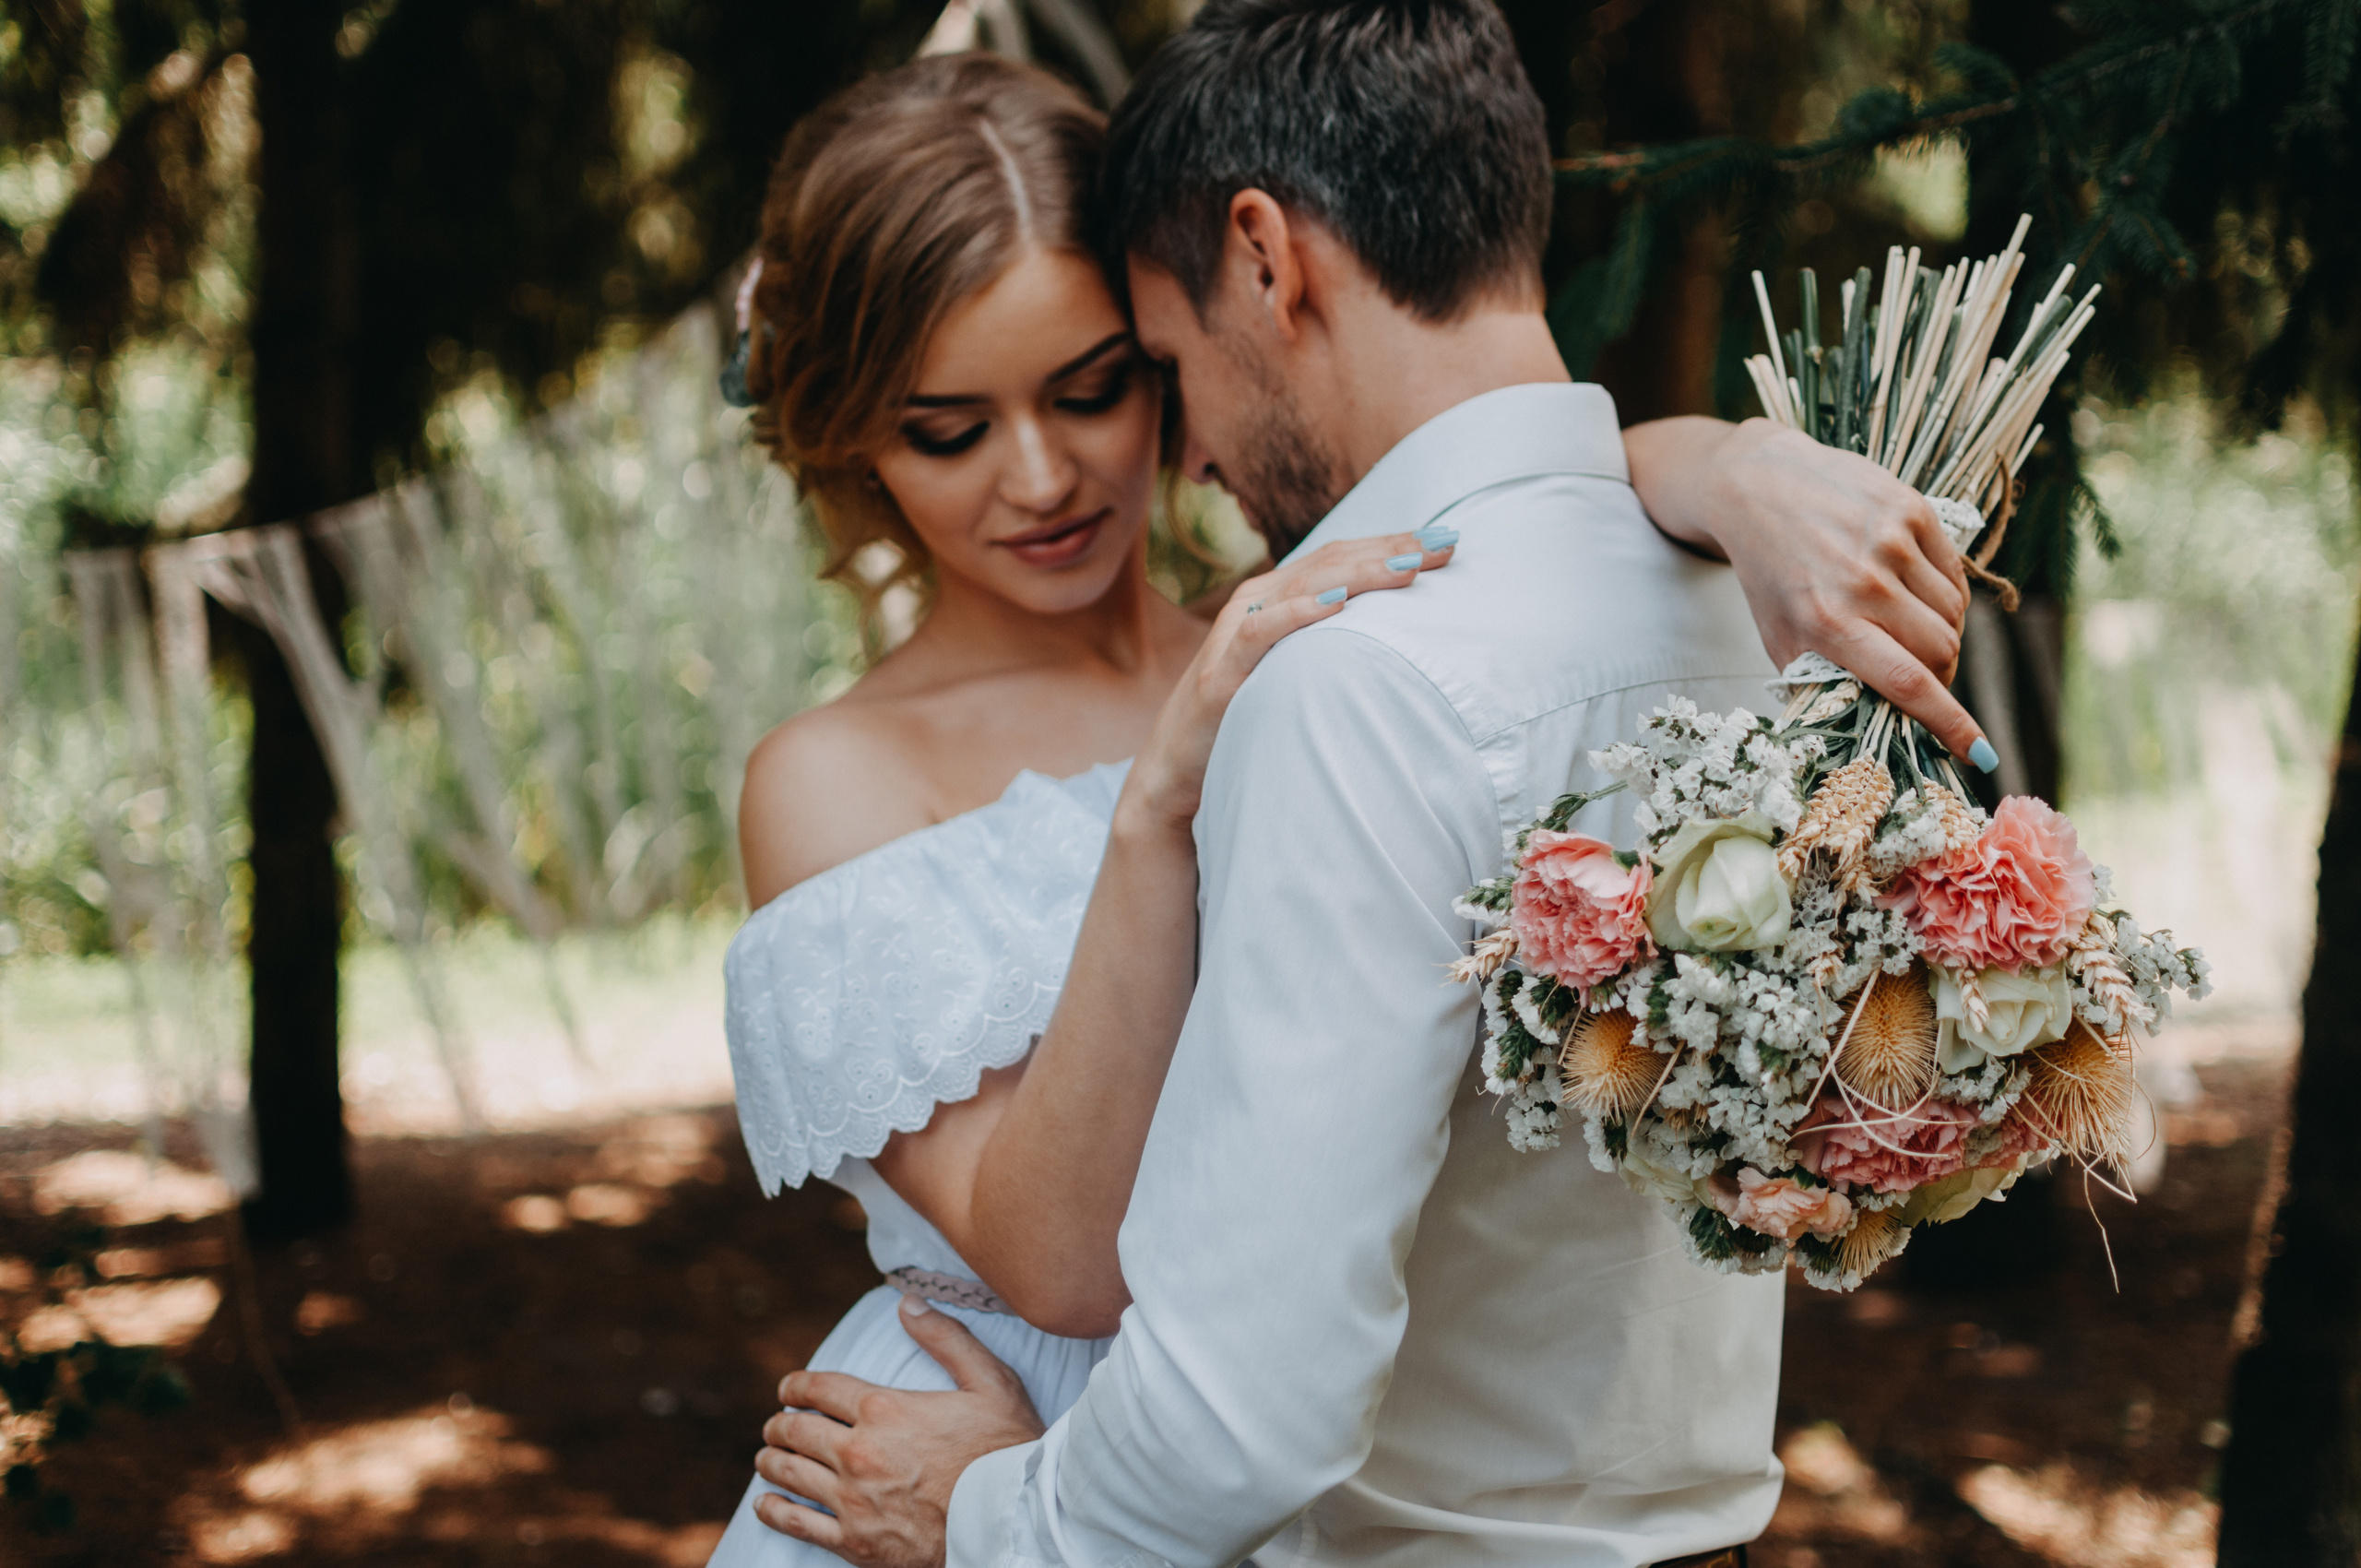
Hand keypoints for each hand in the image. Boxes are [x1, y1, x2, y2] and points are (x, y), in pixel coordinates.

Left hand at [753, 1295, 1045, 1567]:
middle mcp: (859, 1452)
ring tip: (767, 1458)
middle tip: (775, 1425)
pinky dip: (774, 1510)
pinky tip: (766, 1504)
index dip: (795, 1386)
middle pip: (796, 1431)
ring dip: (770, 1461)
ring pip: (789, 1473)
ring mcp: (853, 1499)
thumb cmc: (1006, 1450)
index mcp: (885, 1409)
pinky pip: (797, 1523)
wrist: (1013, 1522)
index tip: (788, 1390)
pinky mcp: (854, 1540)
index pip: (819, 1388)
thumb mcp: (991, 1382)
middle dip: (779, 1424)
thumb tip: (908, 1303)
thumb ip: (947, 1338)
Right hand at [1125, 529, 1455, 830]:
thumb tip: (1403, 637)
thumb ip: (1335, 646)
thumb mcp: (1297, 671)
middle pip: (1330, 562)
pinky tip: (1338, 604)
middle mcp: (1256, 605)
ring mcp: (1235, 636)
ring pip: (1303, 587)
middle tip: (1444, 543)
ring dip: (1360, 573)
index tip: (1446, 541)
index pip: (1341, 558)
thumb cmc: (1248, 718)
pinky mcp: (1221, 676)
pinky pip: (1261, 634)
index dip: (1392, 544)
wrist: (1179, 770)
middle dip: (1390, 549)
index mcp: (1277, 598)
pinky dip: (1299, 614)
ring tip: (1409, 565)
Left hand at [1702, 419, 1983, 759]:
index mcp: (1827, 622)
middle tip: (1923, 677)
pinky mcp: (1913, 510)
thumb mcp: (1783, 639)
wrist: (1758, 487)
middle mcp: (1863, 582)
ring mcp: (1892, 541)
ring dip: (1941, 635)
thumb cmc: (1771, 576)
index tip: (1982, 755)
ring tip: (1905, 627)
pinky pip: (1954, 576)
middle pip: (1941, 652)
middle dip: (1940, 676)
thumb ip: (1827, 683)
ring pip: (1953, 615)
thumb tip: (1878, 728)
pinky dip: (1944, 597)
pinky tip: (1913, 594)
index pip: (1908, 683)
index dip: (1951, 724)